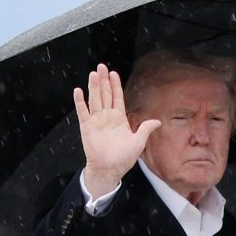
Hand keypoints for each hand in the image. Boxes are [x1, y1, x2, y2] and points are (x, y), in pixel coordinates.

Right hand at [75, 63, 159, 197]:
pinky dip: (80, 102)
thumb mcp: (138, 142)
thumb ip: (145, 129)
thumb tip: (157, 122)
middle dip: (103, 80)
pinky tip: (78, 91)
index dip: (115, 85)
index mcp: (119, 118)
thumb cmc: (123, 158)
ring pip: (94, 99)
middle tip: (101, 67)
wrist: (109, 169)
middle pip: (104, 94)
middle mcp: (107, 117)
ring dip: (93, 86)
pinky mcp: (86, 127)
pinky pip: (83, 112)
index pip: (117, 97)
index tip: (113, 73)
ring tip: (93, 74)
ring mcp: (96, 121)